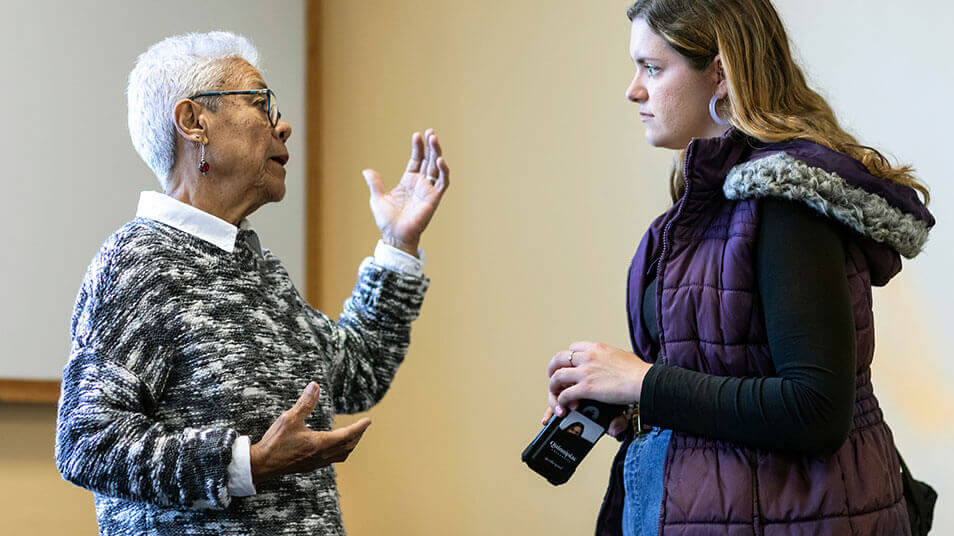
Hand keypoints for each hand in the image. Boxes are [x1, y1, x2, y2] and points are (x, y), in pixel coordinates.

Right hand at [249, 382, 370, 484]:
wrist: (261, 464)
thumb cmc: (275, 442)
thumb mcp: (290, 418)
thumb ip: (305, 403)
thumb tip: (315, 386)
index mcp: (320, 443)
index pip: (348, 435)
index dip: (359, 427)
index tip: (368, 420)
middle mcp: (322, 455)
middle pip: (348, 446)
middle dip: (357, 436)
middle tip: (362, 426)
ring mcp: (316, 463)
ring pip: (341, 455)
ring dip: (349, 445)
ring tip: (352, 436)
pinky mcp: (309, 466)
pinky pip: (331, 460)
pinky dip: (339, 451)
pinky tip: (333, 446)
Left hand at [362, 129, 449, 256]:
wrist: (394, 235)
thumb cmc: (387, 220)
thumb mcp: (377, 198)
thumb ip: (375, 183)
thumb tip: (366, 170)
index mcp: (408, 181)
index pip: (416, 160)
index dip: (418, 148)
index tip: (417, 135)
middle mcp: (420, 184)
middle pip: (428, 160)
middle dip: (430, 146)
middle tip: (431, 132)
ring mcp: (428, 190)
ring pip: (436, 168)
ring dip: (437, 153)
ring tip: (435, 139)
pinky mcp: (434, 198)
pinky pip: (443, 182)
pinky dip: (443, 171)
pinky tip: (440, 160)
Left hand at [545, 341, 650, 418]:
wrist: (643, 381)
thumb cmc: (638, 371)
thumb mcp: (623, 355)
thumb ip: (613, 357)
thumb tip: (617, 358)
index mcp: (596, 348)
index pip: (573, 347)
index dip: (569, 357)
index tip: (569, 364)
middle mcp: (587, 357)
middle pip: (559, 358)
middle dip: (553, 368)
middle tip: (553, 376)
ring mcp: (585, 372)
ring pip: (557, 377)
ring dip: (553, 387)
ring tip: (555, 394)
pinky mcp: (586, 388)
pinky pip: (565, 394)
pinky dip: (561, 401)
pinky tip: (564, 405)